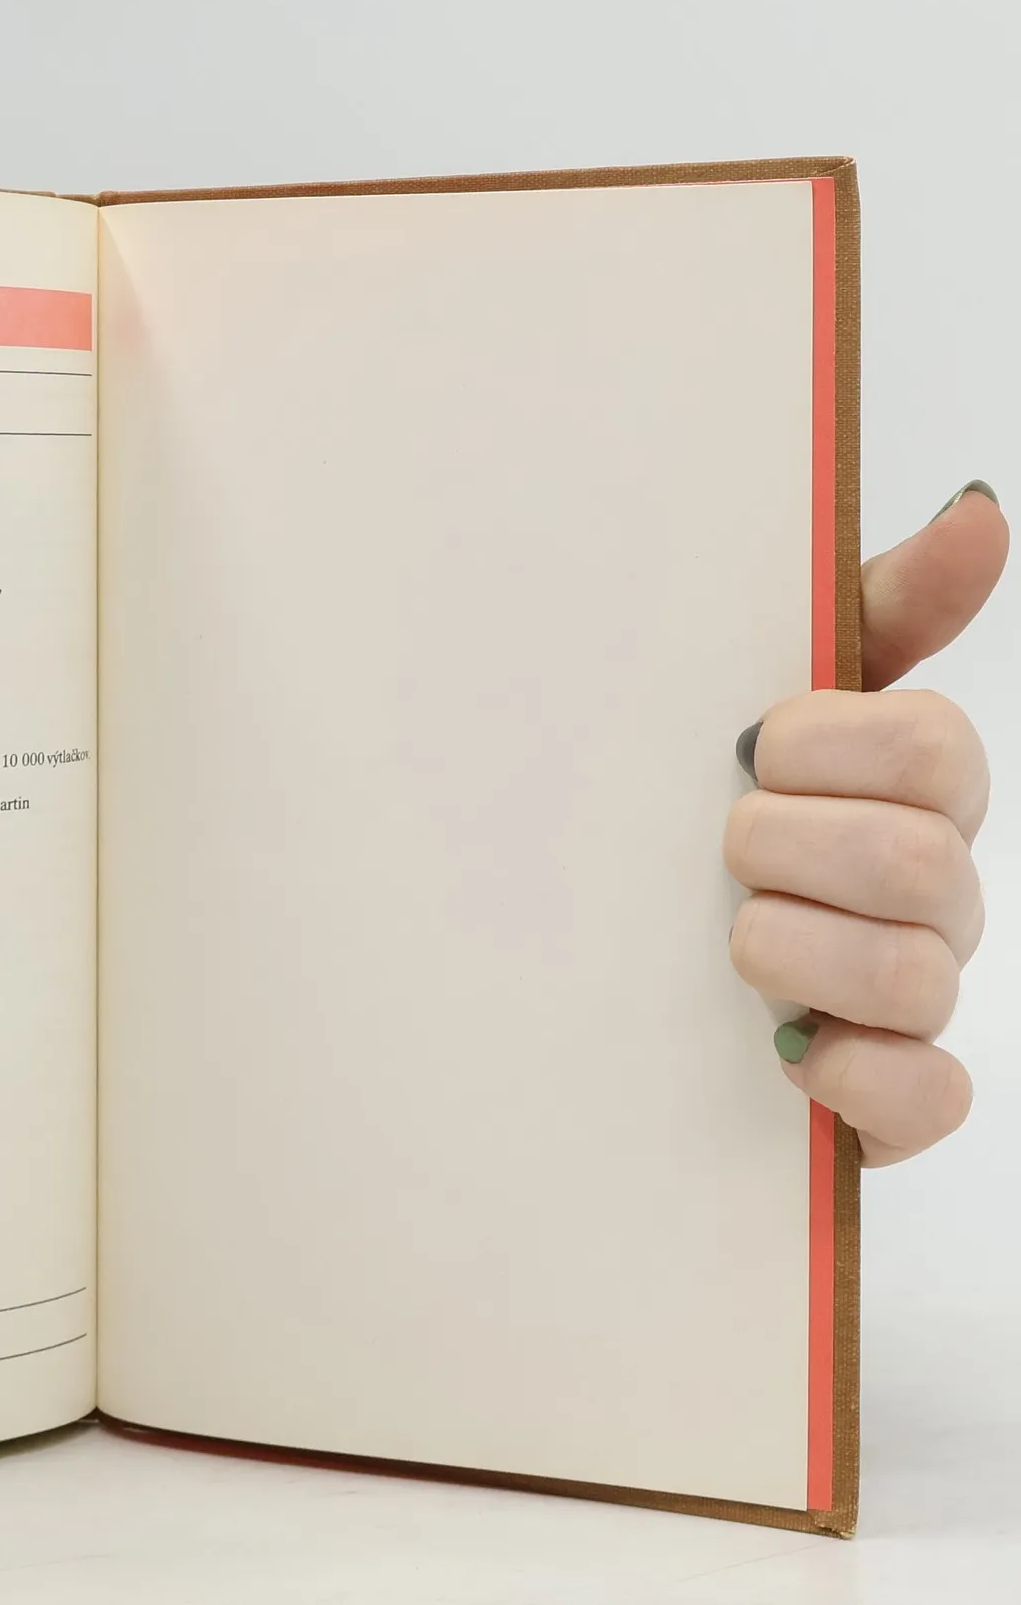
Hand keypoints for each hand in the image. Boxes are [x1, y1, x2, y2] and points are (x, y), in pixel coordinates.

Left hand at [727, 482, 1006, 1164]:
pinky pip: (930, 1098)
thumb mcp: (770, 699)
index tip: (747, 750)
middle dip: (783, 848)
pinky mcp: (893, 1096)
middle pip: (916, 859)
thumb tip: (982, 507)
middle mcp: (936, 892)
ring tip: (729, 940)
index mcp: (917, 789)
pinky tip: (792, 1051)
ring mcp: (918, 996)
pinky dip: (855, 1076)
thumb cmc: (717, 807)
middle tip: (722, 850)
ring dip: (790, 952)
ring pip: (914, 977)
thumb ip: (875, 610)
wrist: (623, 960)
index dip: (824, 747)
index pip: (932, 745)